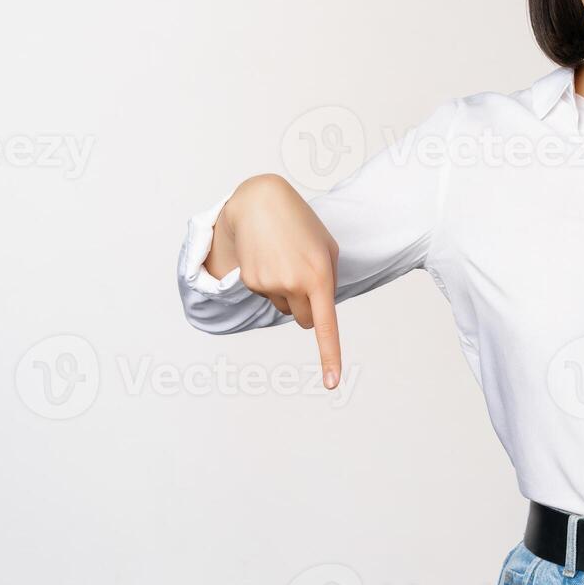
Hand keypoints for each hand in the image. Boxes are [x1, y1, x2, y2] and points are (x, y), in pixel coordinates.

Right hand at [218, 174, 343, 389]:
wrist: (260, 202)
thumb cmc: (301, 224)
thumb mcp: (327, 248)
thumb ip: (328, 281)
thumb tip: (315, 313)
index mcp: (319, 276)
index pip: (326, 325)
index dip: (329, 356)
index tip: (332, 383)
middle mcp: (294, 283)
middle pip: (304, 321)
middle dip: (307, 310)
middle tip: (304, 279)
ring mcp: (269, 284)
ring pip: (285, 308)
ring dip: (288, 292)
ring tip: (284, 258)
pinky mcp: (251, 281)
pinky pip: (267, 295)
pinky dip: (270, 282)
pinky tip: (269, 256)